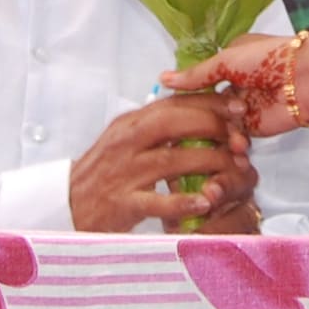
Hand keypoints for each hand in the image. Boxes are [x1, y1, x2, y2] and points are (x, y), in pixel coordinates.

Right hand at [68, 95, 248, 232]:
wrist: (67, 205)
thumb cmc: (103, 173)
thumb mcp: (125, 140)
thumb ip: (156, 126)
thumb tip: (195, 111)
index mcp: (130, 124)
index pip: (173, 103)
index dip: (209, 103)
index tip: (238, 108)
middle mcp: (126, 143)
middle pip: (174, 124)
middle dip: (213, 127)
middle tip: (241, 139)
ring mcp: (124, 172)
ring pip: (172, 161)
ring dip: (209, 164)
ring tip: (235, 171)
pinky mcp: (122, 203)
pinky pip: (157, 202)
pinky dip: (183, 202)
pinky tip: (206, 203)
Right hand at [161, 32, 308, 137]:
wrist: (304, 78)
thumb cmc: (266, 59)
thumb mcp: (226, 61)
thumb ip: (196, 76)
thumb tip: (162, 78)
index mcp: (227, 63)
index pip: (198, 82)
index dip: (183, 96)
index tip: (164, 110)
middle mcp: (233, 86)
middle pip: (206, 107)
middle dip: (196, 120)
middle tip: (174, 134)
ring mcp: (243, 109)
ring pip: (218, 126)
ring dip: (212, 134)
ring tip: (199, 142)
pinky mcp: (255, 129)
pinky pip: (234, 139)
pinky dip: (227, 145)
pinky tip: (216, 152)